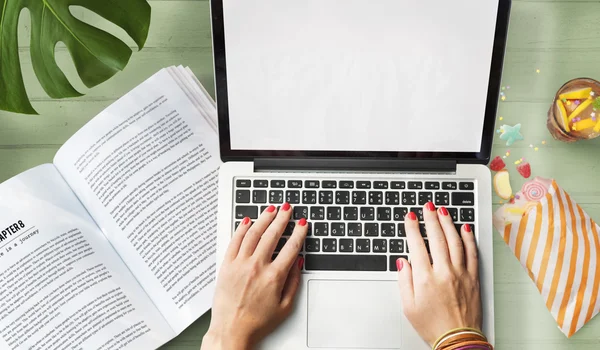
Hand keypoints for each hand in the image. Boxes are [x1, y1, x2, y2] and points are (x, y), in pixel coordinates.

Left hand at [203, 203, 307, 349]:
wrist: (231, 330)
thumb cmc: (257, 322)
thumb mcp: (285, 306)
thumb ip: (294, 281)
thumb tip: (298, 262)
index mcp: (274, 277)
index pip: (291, 247)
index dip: (299, 233)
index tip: (302, 224)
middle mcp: (257, 267)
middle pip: (272, 235)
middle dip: (282, 218)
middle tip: (287, 208)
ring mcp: (240, 264)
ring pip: (253, 233)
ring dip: (264, 218)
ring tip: (271, 209)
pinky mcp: (226, 266)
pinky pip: (235, 241)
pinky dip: (242, 228)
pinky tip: (248, 221)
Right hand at [396, 202, 481, 345]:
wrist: (457, 340)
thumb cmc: (432, 325)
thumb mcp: (408, 306)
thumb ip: (404, 281)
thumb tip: (403, 262)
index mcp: (425, 278)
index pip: (417, 245)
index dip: (412, 228)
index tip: (410, 216)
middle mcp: (444, 272)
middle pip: (437, 238)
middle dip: (431, 218)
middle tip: (428, 206)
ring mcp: (461, 274)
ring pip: (455, 241)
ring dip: (448, 223)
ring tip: (444, 211)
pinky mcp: (473, 278)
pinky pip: (472, 253)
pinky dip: (468, 239)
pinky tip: (465, 228)